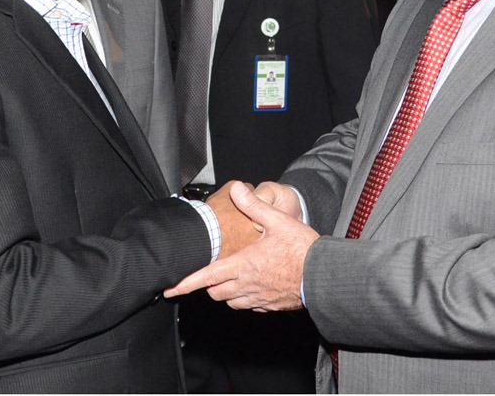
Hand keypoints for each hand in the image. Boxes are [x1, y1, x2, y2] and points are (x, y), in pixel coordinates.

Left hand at [166, 181, 319, 310]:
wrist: (324, 275)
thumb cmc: (302, 249)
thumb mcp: (277, 221)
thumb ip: (253, 205)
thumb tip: (236, 189)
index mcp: (244, 265)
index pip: (206, 278)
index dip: (185, 283)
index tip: (170, 288)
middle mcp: (247, 286)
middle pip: (215, 292)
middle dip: (208, 284)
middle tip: (208, 272)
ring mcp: (258, 299)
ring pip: (230, 301)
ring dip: (225, 292)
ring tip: (230, 278)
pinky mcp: (270, 306)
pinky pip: (248, 306)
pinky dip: (243, 298)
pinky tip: (251, 285)